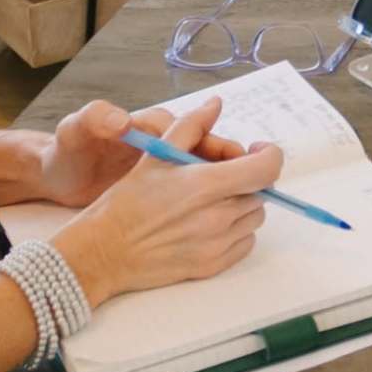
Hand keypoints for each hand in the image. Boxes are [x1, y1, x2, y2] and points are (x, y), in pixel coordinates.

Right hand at [42, 97, 281, 306]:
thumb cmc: (126, 203)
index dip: (268, 154)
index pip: (266, 168)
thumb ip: (190, 126)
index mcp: (205, 185)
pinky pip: (244, 243)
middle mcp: (216, 217)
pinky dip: (236, 231)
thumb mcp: (155, 156)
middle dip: (247, 178)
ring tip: (210, 200)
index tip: (254, 150)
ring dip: (242, 204)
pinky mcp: (212, 266)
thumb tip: (215, 104)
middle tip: (219, 175)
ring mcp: (216, 245)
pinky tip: (208, 224)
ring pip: (255, 217)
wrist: (103, 252)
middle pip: (261, 191)